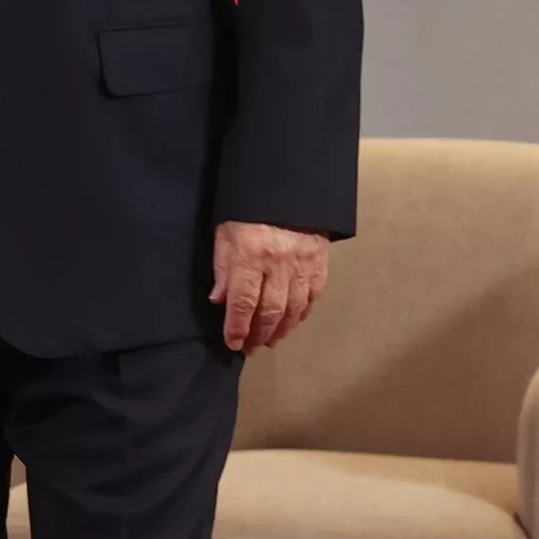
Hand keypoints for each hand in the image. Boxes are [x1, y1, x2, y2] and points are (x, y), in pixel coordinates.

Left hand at [211, 221, 330, 353]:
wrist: (287, 190)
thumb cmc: (248, 209)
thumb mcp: (225, 231)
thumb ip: (222, 266)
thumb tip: (219, 300)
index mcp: (250, 254)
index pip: (243, 301)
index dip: (237, 326)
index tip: (232, 343)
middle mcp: (278, 264)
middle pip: (270, 310)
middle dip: (259, 334)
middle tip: (251, 349)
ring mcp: (303, 266)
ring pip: (293, 309)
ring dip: (281, 330)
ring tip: (269, 341)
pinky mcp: (320, 265)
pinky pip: (311, 298)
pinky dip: (301, 315)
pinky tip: (291, 323)